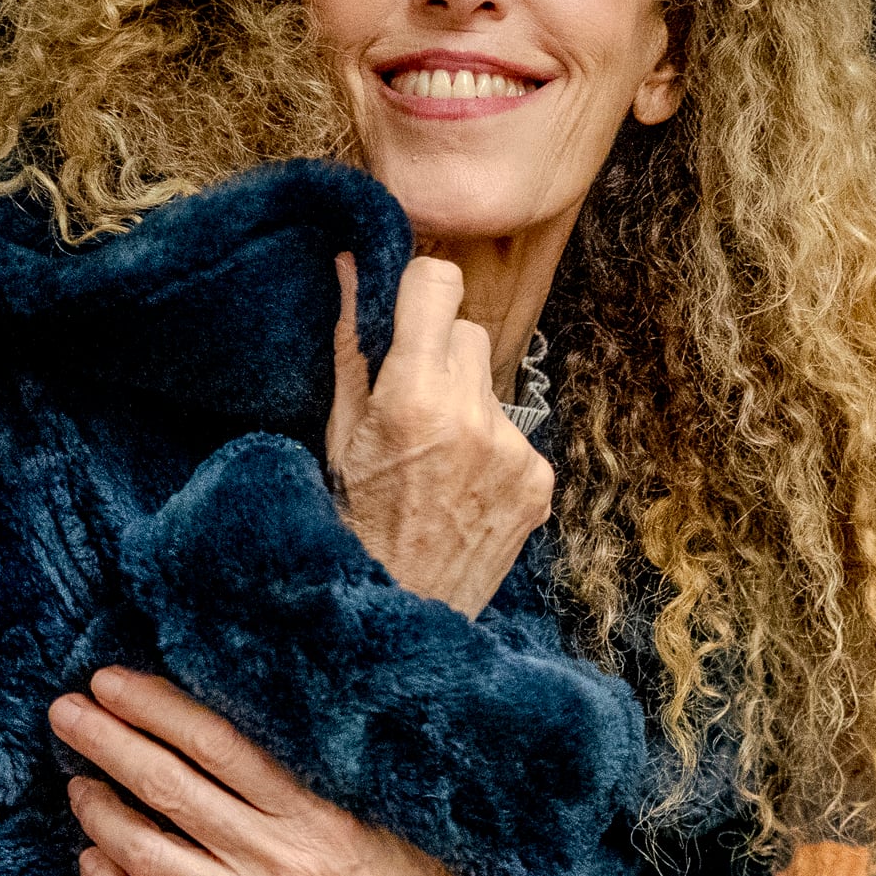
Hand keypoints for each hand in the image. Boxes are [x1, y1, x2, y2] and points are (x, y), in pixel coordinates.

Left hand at [51, 666, 531, 875]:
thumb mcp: (402, 831)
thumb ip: (341, 790)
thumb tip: (300, 735)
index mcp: (317, 817)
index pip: (220, 745)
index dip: (158, 708)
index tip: (113, 681)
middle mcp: (275, 860)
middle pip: (169, 788)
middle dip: (108, 743)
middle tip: (63, 712)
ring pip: (147, 854)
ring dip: (100, 812)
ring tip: (77, 783)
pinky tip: (93, 865)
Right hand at [326, 253, 553, 617]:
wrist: (397, 613)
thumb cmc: (350, 522)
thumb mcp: (335, 431)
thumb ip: (350, 341)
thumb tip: (350, 262)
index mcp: (415, 397)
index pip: (440, 282)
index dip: (419, 289)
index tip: (406, 311)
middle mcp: (474, 419)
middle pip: (469, 332)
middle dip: (439, 354)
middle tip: (410, 404)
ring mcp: (515, 455)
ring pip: (491, 387)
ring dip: (465, 405)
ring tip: (432, 458)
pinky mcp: (541, 484)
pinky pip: (516, 436)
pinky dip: (491, 451)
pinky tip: (460, 487)